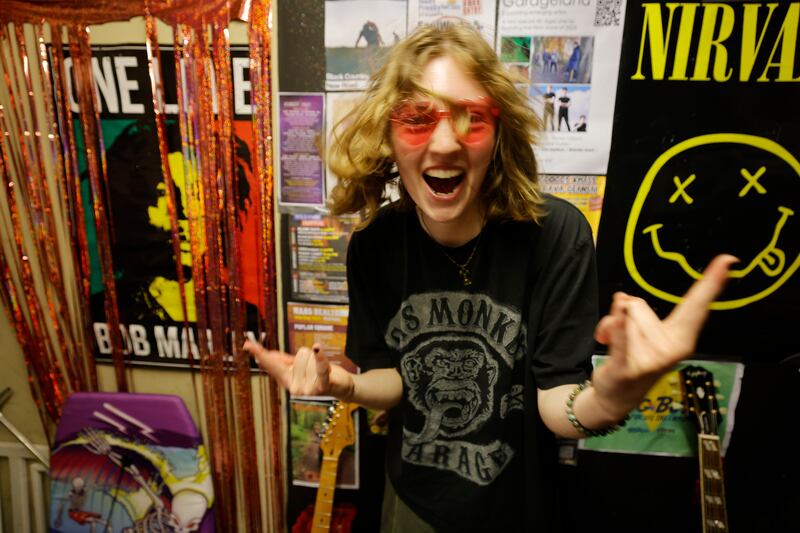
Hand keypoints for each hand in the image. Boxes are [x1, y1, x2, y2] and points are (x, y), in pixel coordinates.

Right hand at [243, 341, 354, 398]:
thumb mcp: (298, 368)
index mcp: (286, 381)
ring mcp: (307, 389)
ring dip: (317, 359)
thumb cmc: (317, 374)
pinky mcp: (322, 387)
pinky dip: (320, 358)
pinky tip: (317, 349)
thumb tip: (264, 355)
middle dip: (308, 356)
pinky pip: (320, 368)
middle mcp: (294, 387)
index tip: (247, 344)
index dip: (260, 353)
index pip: (272, 364)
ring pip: (309, 356)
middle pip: (297, 355)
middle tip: (315, 366)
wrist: (340, 386)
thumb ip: (282, 361)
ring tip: (321, 370)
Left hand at [591, 254, 736, 418]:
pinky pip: (621, 337)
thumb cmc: (633, 356)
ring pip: (622, 315)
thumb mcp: (644, 331)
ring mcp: (652, 359)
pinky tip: (616, 319)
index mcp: (682, 337)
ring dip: (611, 327)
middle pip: (638, 304)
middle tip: (626, 337)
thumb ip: (636, 311)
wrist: (617, 397)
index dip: (711, 282)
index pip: (696, 304)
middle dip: (624, 314)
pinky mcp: (629, 368)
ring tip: (616, 346)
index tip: (728, 260)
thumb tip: (622, 299)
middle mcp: (673, 348)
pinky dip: (617, 326)